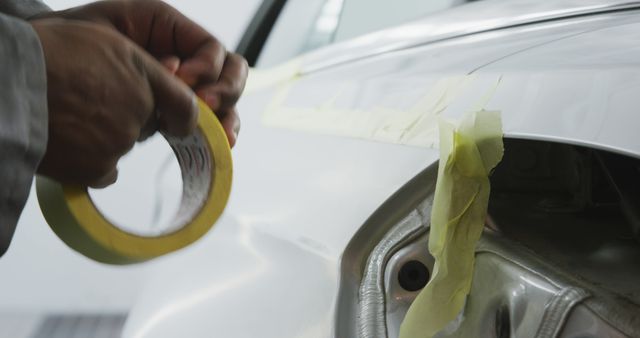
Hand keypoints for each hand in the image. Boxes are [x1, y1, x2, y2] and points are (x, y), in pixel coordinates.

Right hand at [32, 18, 197, 186]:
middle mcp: (138, 110)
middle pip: (147, 125)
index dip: (181, 117)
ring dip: (104, 137)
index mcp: (143, 76)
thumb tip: (160, 84)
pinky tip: (70, 143)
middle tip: (92, 104)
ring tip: (70, 117)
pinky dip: (90, 162)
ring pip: (122, 145)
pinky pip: (105, 172)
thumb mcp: (102, 40)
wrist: (10, 85)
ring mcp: (119, 141)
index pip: (185, 106)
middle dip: (129, 118)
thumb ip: (138, 66)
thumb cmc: (47, 55)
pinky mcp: (98, 168)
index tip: (176, 122)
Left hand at [39, 0, 247, 146]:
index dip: (204, 67)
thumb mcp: (107, 28)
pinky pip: (210, 122)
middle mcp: (185, 58)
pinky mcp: (176, 114)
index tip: (178, 81)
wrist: (47, 70)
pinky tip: (219, 144)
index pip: (210, 49)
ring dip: (228, 116)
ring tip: (221, 134)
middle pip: (230, 71)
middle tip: (205, 104)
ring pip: (227, 100)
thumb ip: (144, 48)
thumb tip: (173, 78)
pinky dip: (219, 133)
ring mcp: (184, 89)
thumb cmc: (72, 41)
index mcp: (171, 32)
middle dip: (225, 90)